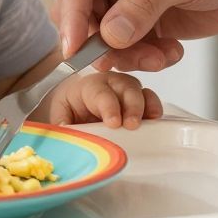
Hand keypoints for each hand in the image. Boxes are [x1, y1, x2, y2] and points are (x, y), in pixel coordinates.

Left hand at [42, 71, 162, 130]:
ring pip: (142, 92)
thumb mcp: (61, 113)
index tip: (113, 123)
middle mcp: (112, 84)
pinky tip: (156, 119)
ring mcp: (128, 91)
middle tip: (131, 125)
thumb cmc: (71, 108)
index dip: (109, 107)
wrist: (79, 104)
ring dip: (147, 107)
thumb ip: (62, 122)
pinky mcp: (140, 102)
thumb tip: (64, 133)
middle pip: (126, 89)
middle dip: (131, 107)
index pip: (101, 93)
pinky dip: (155, 109)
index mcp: (90, 86)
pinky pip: (152, 101)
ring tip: (150, 121)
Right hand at [55, 0, 217, 72]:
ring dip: (128, 55)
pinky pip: (123, 50)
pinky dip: (143, 57)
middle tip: (133, 57)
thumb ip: (144, 4)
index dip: (72, 17)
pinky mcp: (137, 21)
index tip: (76, 50)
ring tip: (161, 56)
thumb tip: (109, 34)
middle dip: (104, 43)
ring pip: (101, 39)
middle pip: (81, 15)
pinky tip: (171, 51)